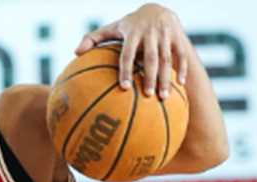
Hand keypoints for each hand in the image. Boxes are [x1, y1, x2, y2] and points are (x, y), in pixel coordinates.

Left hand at [74, 3, 189, 99]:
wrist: (157, 9)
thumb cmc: (130, 26)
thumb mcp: (112, 28)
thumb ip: (93, 39)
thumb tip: (75, 53)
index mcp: (132, 33)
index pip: (127, 54)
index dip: (125, 70)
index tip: (124, 87)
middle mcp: (150, 33)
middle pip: (151, 58)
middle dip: (150, 77)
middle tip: (147, 96)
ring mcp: (165, 35)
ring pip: (167, 59)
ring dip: (166, 78)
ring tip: (164, 98)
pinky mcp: (178, 36)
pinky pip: (181, 54)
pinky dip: (182, 69)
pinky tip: (180, 85)